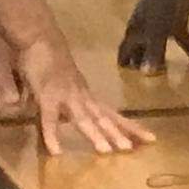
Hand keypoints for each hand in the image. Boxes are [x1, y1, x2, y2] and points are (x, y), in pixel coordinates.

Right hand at [14, 35, 155, 155]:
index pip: (113, 114)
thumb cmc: (50, 58)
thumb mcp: (63, 85)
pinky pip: (49, 118)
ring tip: (107, 151)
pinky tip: (56, 151)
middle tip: (133, 149)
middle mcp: (82, 95)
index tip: (151, 139)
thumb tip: (72, 119)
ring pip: (83, 118)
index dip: (131, 126)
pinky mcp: (47, 95)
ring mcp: (66, 95)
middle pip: (103, 117)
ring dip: (95, 134)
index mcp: (87, 95)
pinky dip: (52, 134)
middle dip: (118, 133)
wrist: (38, 36)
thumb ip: (67, 104)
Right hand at [116, 0, 188, 73]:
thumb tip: (146, 73)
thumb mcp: (157, 32)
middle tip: (141, 74)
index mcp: (135, 31)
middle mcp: (145, 28)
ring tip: (164, 71)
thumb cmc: (160, 5)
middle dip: (140, 60)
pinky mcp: (176, 21)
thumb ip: (153, 52)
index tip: (123, 72)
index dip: (124, 60)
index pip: (125, 49)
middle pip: (140, 47)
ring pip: (158, 44)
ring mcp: (161, 24)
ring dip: (161, 56)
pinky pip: (181, 39)